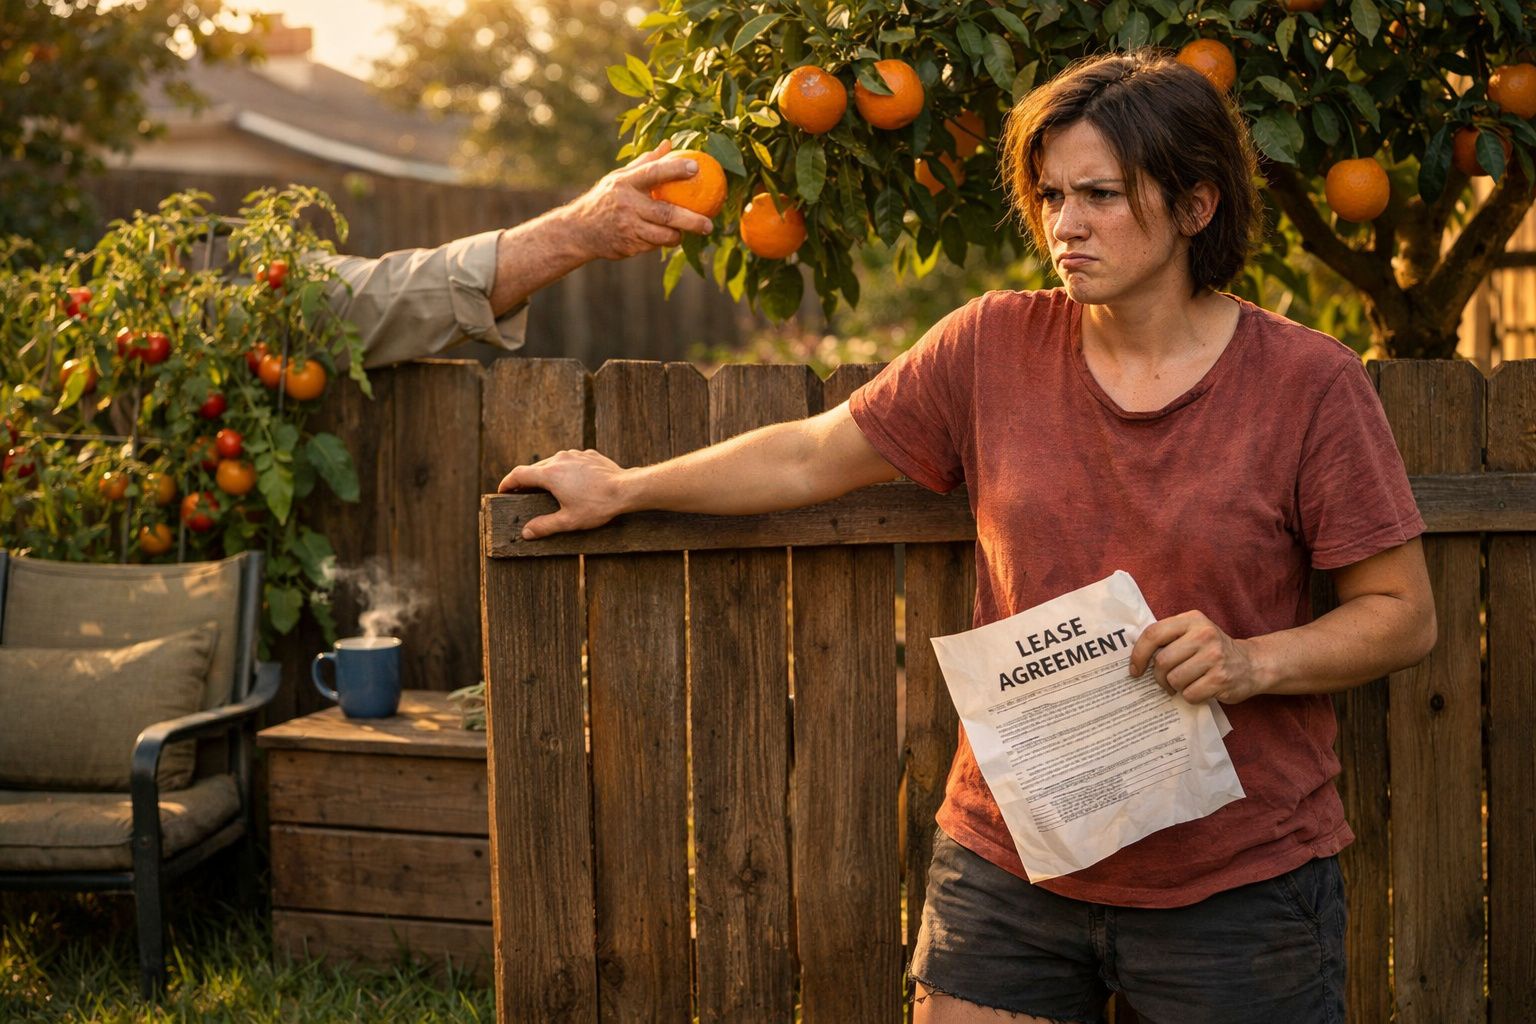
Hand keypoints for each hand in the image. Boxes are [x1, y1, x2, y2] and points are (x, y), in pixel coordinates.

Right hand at [497, 449, 630, 538]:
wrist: (627, 489)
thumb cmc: (598, 506)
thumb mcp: (569, 521)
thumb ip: (545, 526)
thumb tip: (526, 532)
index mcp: (550, 474)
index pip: (518, 474)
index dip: (507, 483)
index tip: (502, 491)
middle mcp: (559, 459)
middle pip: (535, 468)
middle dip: (526, 481)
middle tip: (522, 494)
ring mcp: (575, 455)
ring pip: (553, 462)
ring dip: (547, 475)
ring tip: (548, 490)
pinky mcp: (589, 455)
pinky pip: (571, 461)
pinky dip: (566, 471)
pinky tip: (573, 484)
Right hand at [561, 140, 714, 259]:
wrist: (580, 231)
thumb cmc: (606, 198)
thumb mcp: (619, 177)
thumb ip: (645, 163)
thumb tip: (669, 144)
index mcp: (625, 183)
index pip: (653, 172)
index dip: (675, 169)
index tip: (696, 166)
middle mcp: (627, 204)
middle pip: (665, 213)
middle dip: (691, 220)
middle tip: (709, 224)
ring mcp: (628, 227)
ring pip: (663, 235)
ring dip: (678, 235)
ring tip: (688, 232)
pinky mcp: (629, 246)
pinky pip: (654, 246)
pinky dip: (663, 242)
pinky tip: (668, 238)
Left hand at [1129, 611, 1264, 704]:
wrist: (1252, 664)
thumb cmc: (1212, 650)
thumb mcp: (1193, 632)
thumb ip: (1168, 637)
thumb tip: (1133, 658)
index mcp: (1192, 619)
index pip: (1153, 634)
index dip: (1138, 654)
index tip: (1135, 670)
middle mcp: (1204, 634)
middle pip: (1162, 661)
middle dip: (1159, 677)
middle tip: (1166, 681)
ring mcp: (1214, 657)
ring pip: (1174, 679)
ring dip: (1176, 687)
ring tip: (1186, 683)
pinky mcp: (1221, 678)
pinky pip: (1190, 694)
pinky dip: (1190, 696)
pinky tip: (1200, 689)